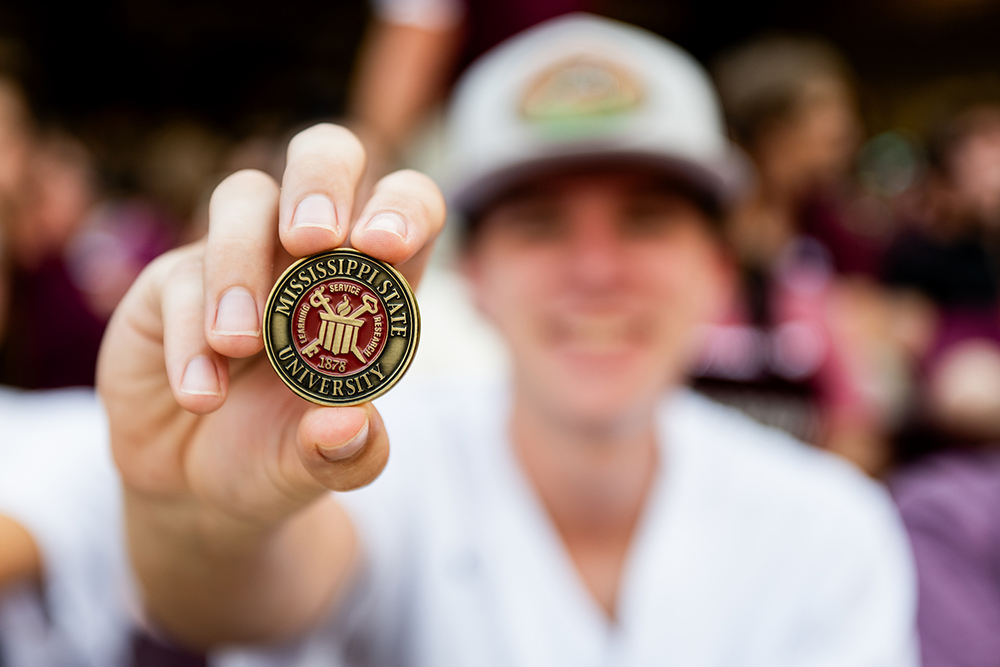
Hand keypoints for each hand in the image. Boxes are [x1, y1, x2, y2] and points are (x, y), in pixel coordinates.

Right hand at [97, 124, 444, 643]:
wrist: (195, 485)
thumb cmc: (280, 456)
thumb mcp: (317, 468)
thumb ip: (346, 454)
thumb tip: (349, 425)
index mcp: (372, 282)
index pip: (405, 207)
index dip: (403, 208)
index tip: (382, 246)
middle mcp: (309, 254)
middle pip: (325, 155)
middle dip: (320, 183)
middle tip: (310, 241)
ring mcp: (239, 256)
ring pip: (243, 197)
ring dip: (242, 265)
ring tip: (241, 345)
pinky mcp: (173, 281)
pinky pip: (180, 275)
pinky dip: (191, 334)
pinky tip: (202, 395)